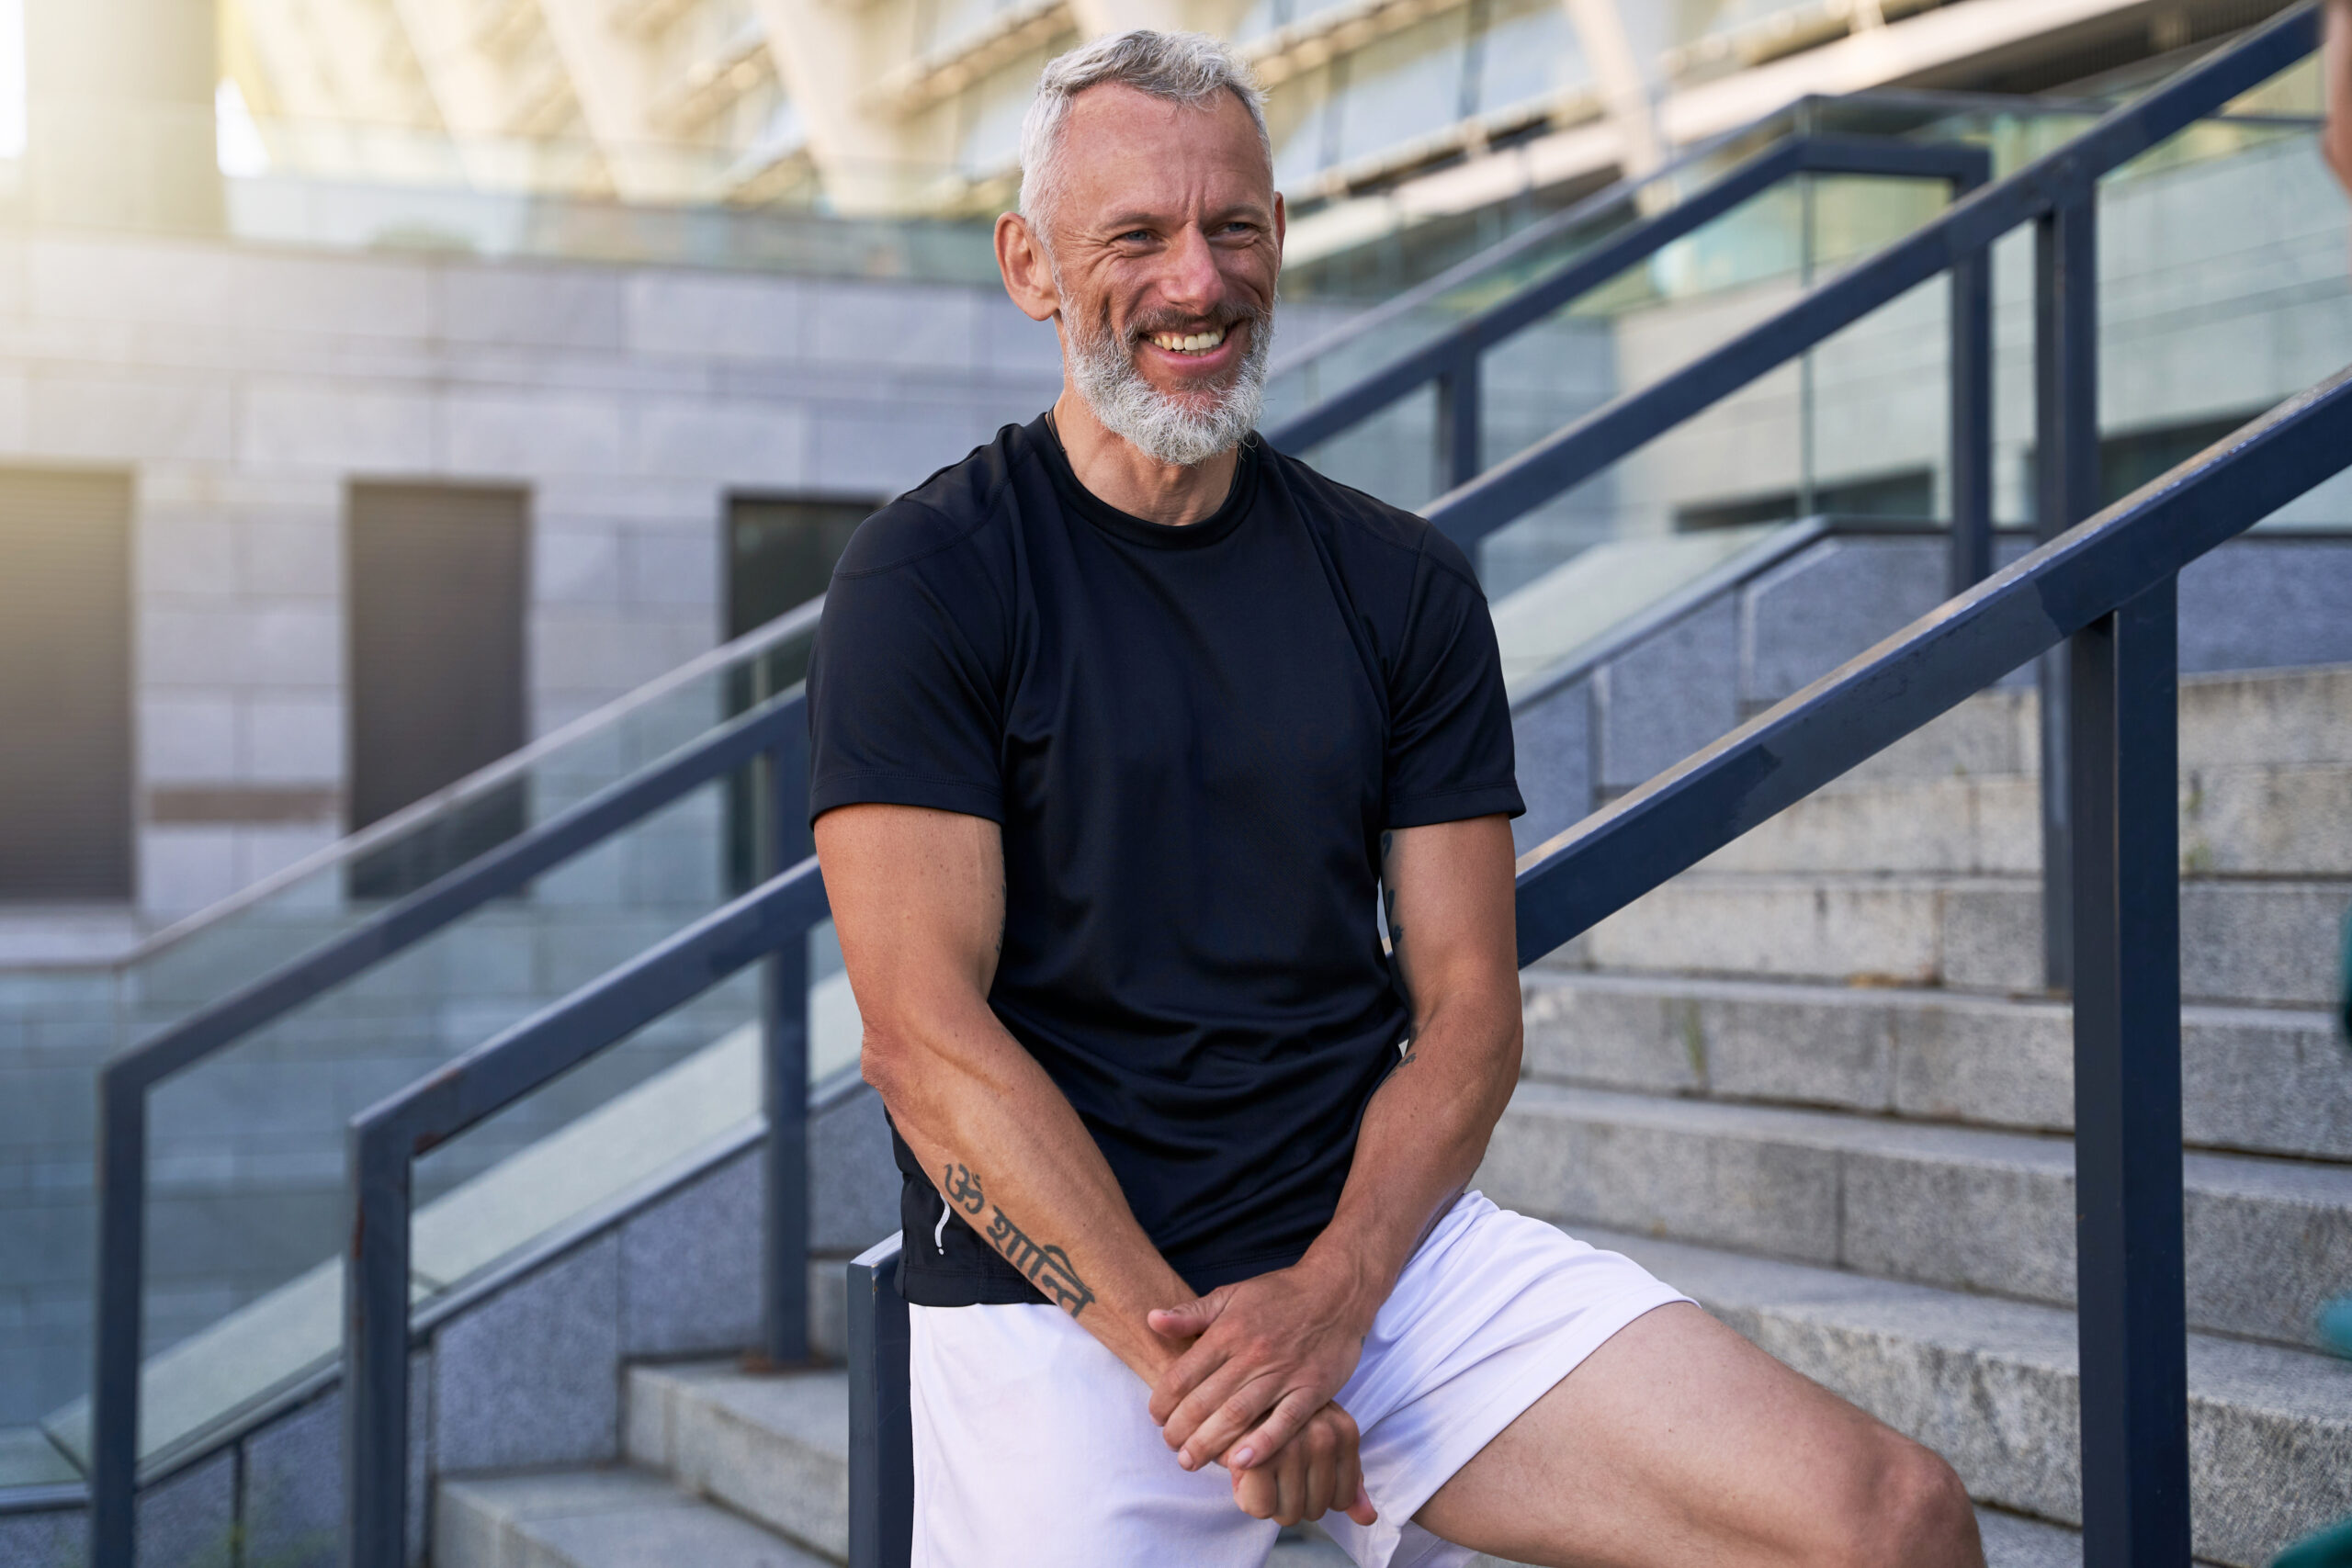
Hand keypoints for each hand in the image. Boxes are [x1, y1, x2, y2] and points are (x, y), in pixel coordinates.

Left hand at [1146, 1258, 1371, 1473]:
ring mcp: (1284, 1373)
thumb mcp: (1232, 1295)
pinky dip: (1263, 1444)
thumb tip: (1152, 1320)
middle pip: (1206, 1400)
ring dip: (1210, 1443)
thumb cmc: (1280, 1295)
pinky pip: (1285, 1422)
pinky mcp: (1312, 1389)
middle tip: (1170, 1446)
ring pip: (1239, 1415)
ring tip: (1191, 1461)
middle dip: (1181, 1429)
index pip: (1183, 1374)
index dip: (1163, 1400)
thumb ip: (1191, 1313)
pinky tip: (1241, 1463)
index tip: (1156, 1417)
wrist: (1336, 1291)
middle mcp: (1252, 1354)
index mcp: (1228, 1331)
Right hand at [1229, 1403, 1378, 1527]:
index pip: (1342, 1500)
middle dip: (1291, 1501)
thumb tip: (1368, 1518)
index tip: (1297, 1473)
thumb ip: (1348, 1483)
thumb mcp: (1323, 1445)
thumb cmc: (1277, 1424)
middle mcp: (1324, 1436)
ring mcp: (1292, 1444)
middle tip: (1275, 1473)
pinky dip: (1247, 1499)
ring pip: (1289, 1513)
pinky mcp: (1258, 1454)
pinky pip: (1261, 1508)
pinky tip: (1243, 1474)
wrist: (1228, 1398)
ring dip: (1270, 1502)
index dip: (1314, 1496)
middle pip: (1315, 1510)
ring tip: (1260, 1472)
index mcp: (1344, 1431)